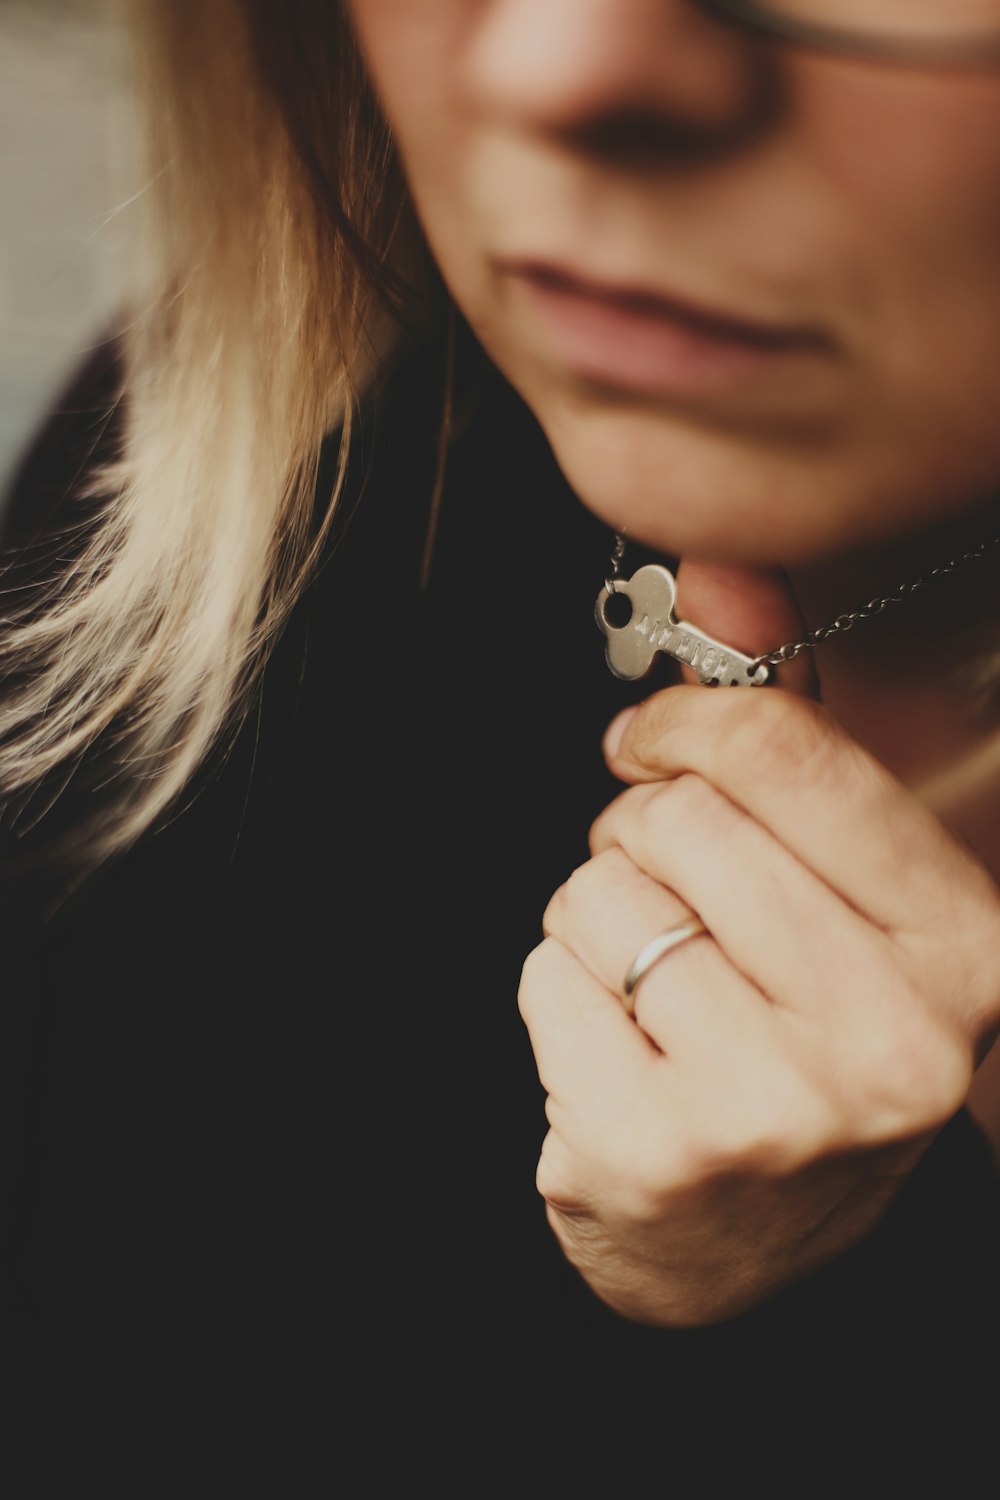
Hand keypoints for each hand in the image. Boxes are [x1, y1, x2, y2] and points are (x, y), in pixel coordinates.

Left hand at [518, 562, 999, 1325]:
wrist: (755, 1245)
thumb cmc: (806, 1043)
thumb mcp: (845, 898)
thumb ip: (790, 737)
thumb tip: (723, 574)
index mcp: (966, 953)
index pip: (791, 758)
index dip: (693, 725)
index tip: (655, 738)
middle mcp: (889, 1040)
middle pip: (680, 820)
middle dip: (643, 832)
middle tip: (666, 884)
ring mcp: (771, 1109)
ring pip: (599, 893)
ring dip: (602, 915)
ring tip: (655, 978)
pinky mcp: (653, 1154)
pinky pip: (546, 977)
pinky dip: (560, 989)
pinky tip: (618, 1044)